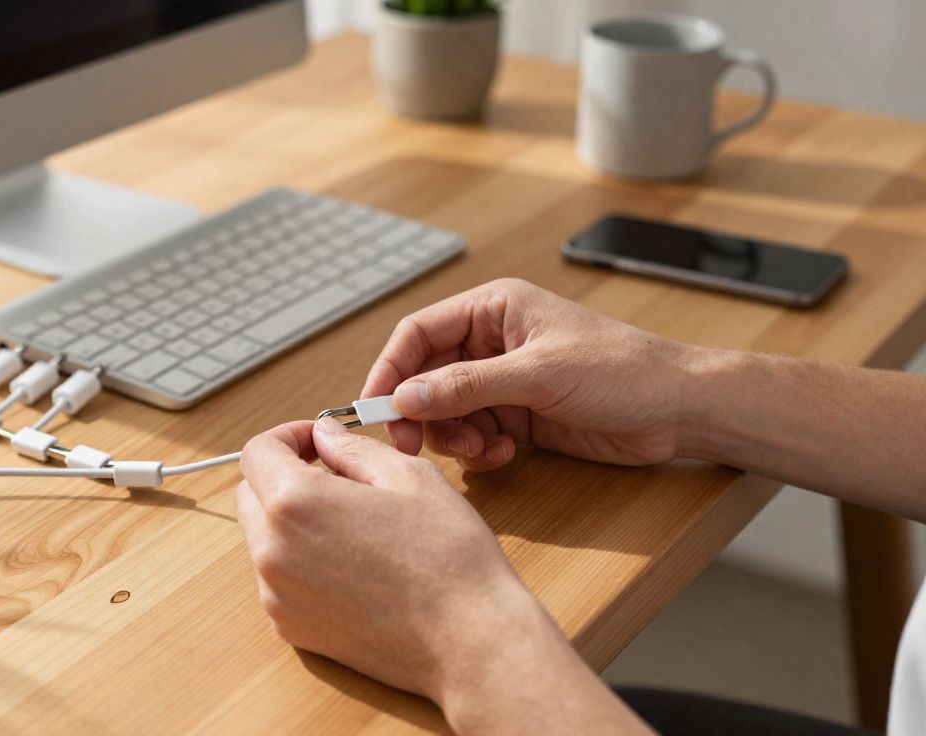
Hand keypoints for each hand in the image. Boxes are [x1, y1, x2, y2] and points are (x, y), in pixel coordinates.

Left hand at [236, 418, 527, 702]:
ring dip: (292, 521)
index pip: (257, 452)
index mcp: (295, 504)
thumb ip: (352, 448)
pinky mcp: (292, 629)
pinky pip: (279, 579)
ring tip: (353, 525)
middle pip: (251, 494)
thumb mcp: (408, 476)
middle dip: (284, 476)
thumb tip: (324, 437)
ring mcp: (277, 597)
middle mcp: (272, 552)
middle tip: (337, 477)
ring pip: (264, 538)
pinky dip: (302, 562)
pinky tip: (354, 565)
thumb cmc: (449, 556)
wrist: (469, 643)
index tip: (318, 442)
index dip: (287, 436)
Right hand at [363, 278, 695, 469]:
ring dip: (455, 436)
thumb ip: (466, 386)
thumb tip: (404, 398)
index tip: (373, 410)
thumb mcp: (538, 375)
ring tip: (485, 450)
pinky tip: (508, 453)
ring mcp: (505, 380)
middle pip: (426, 376)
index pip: (418, 334)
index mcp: (493, 309)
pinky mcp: (519, 414)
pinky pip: (475, 433)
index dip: (390, 371)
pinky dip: (481, 449)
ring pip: (447, 411)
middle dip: (420, 413)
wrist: (680, 410)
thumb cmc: (622, 371)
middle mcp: (492, 341)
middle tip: (415, 447)